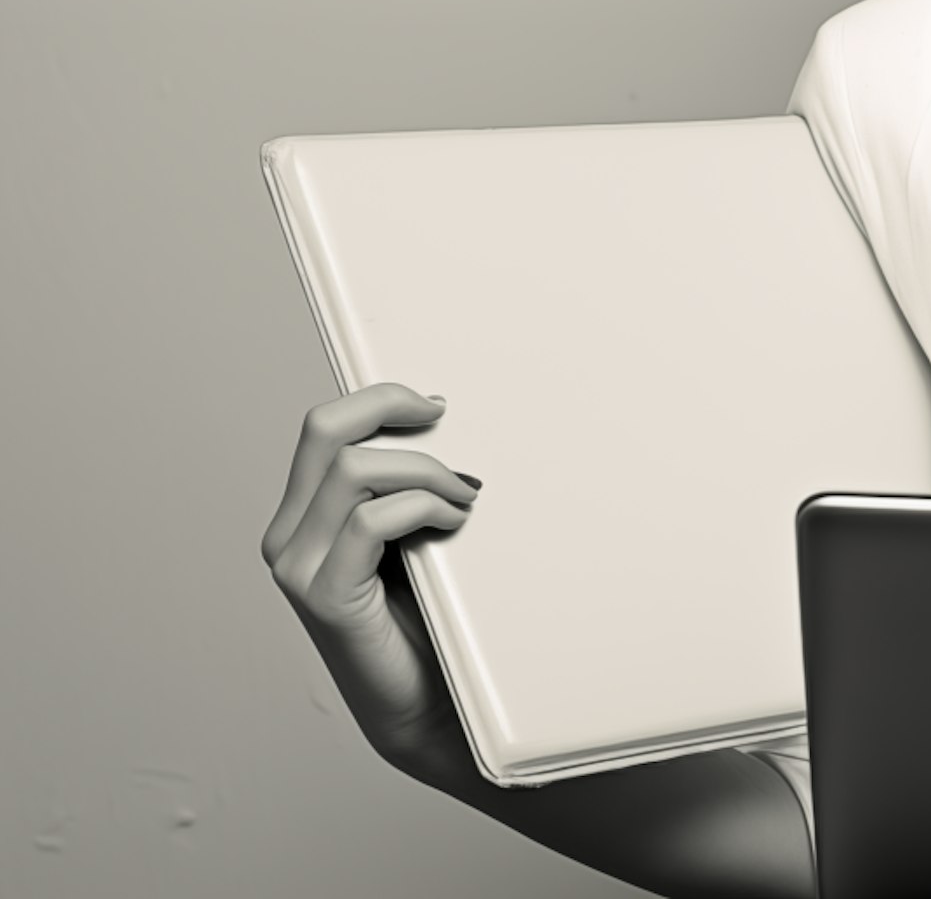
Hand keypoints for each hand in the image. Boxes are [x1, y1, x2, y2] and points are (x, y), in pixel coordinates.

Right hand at [259, 383, 482, 776]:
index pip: (322, 428)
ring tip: (465, 497)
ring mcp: (300, 569)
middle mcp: (289, 537)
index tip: (434, 404)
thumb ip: (405, 491)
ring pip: (354, 470)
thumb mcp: (414, 537)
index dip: (377, 398)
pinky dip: (422, 507)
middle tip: (446, 421)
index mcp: (305, 516)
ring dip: (425, 470)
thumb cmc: (428, 621)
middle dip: (392, 407)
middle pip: (325, 430)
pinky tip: (454, 520)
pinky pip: (371, 522)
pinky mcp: (326, 599)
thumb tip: (446, 426)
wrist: (431, 706)